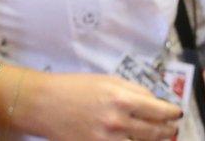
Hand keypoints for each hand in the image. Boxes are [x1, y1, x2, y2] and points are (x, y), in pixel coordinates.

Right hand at [15, 71, 180, 140]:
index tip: (174, 113)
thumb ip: (133, 89)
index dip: (171, 112)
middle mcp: (118, 121)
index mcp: (121, 98)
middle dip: (166, 129)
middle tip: (168, 127)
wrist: (40, 103)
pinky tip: (128, 137)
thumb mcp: (105, 80)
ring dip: (151, 139)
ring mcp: (108, 139)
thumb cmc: (70, 87)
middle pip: (158, 132)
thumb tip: (154, 101)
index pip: (161, 111)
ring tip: (150, 134)